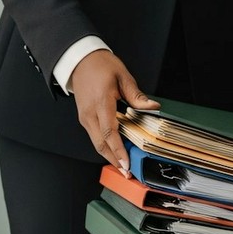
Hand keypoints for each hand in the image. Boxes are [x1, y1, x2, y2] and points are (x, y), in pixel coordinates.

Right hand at [70, 49, 159, 173]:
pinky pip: (94, 136)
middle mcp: (89, 114)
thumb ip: (137, 96)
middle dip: (114, 160)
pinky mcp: (84, 118)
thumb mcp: (123, 76)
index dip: (118, 151)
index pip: (109, 133)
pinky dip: (105, 146)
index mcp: (101, 103)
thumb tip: (153, 107)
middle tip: (128, 173)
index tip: (126, 165)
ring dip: (109, 156)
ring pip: (96, 143)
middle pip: (101, 144)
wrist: (79, 60)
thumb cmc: (101, 66)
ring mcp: (85, 117)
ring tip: (123, 167)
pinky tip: (115, 152)